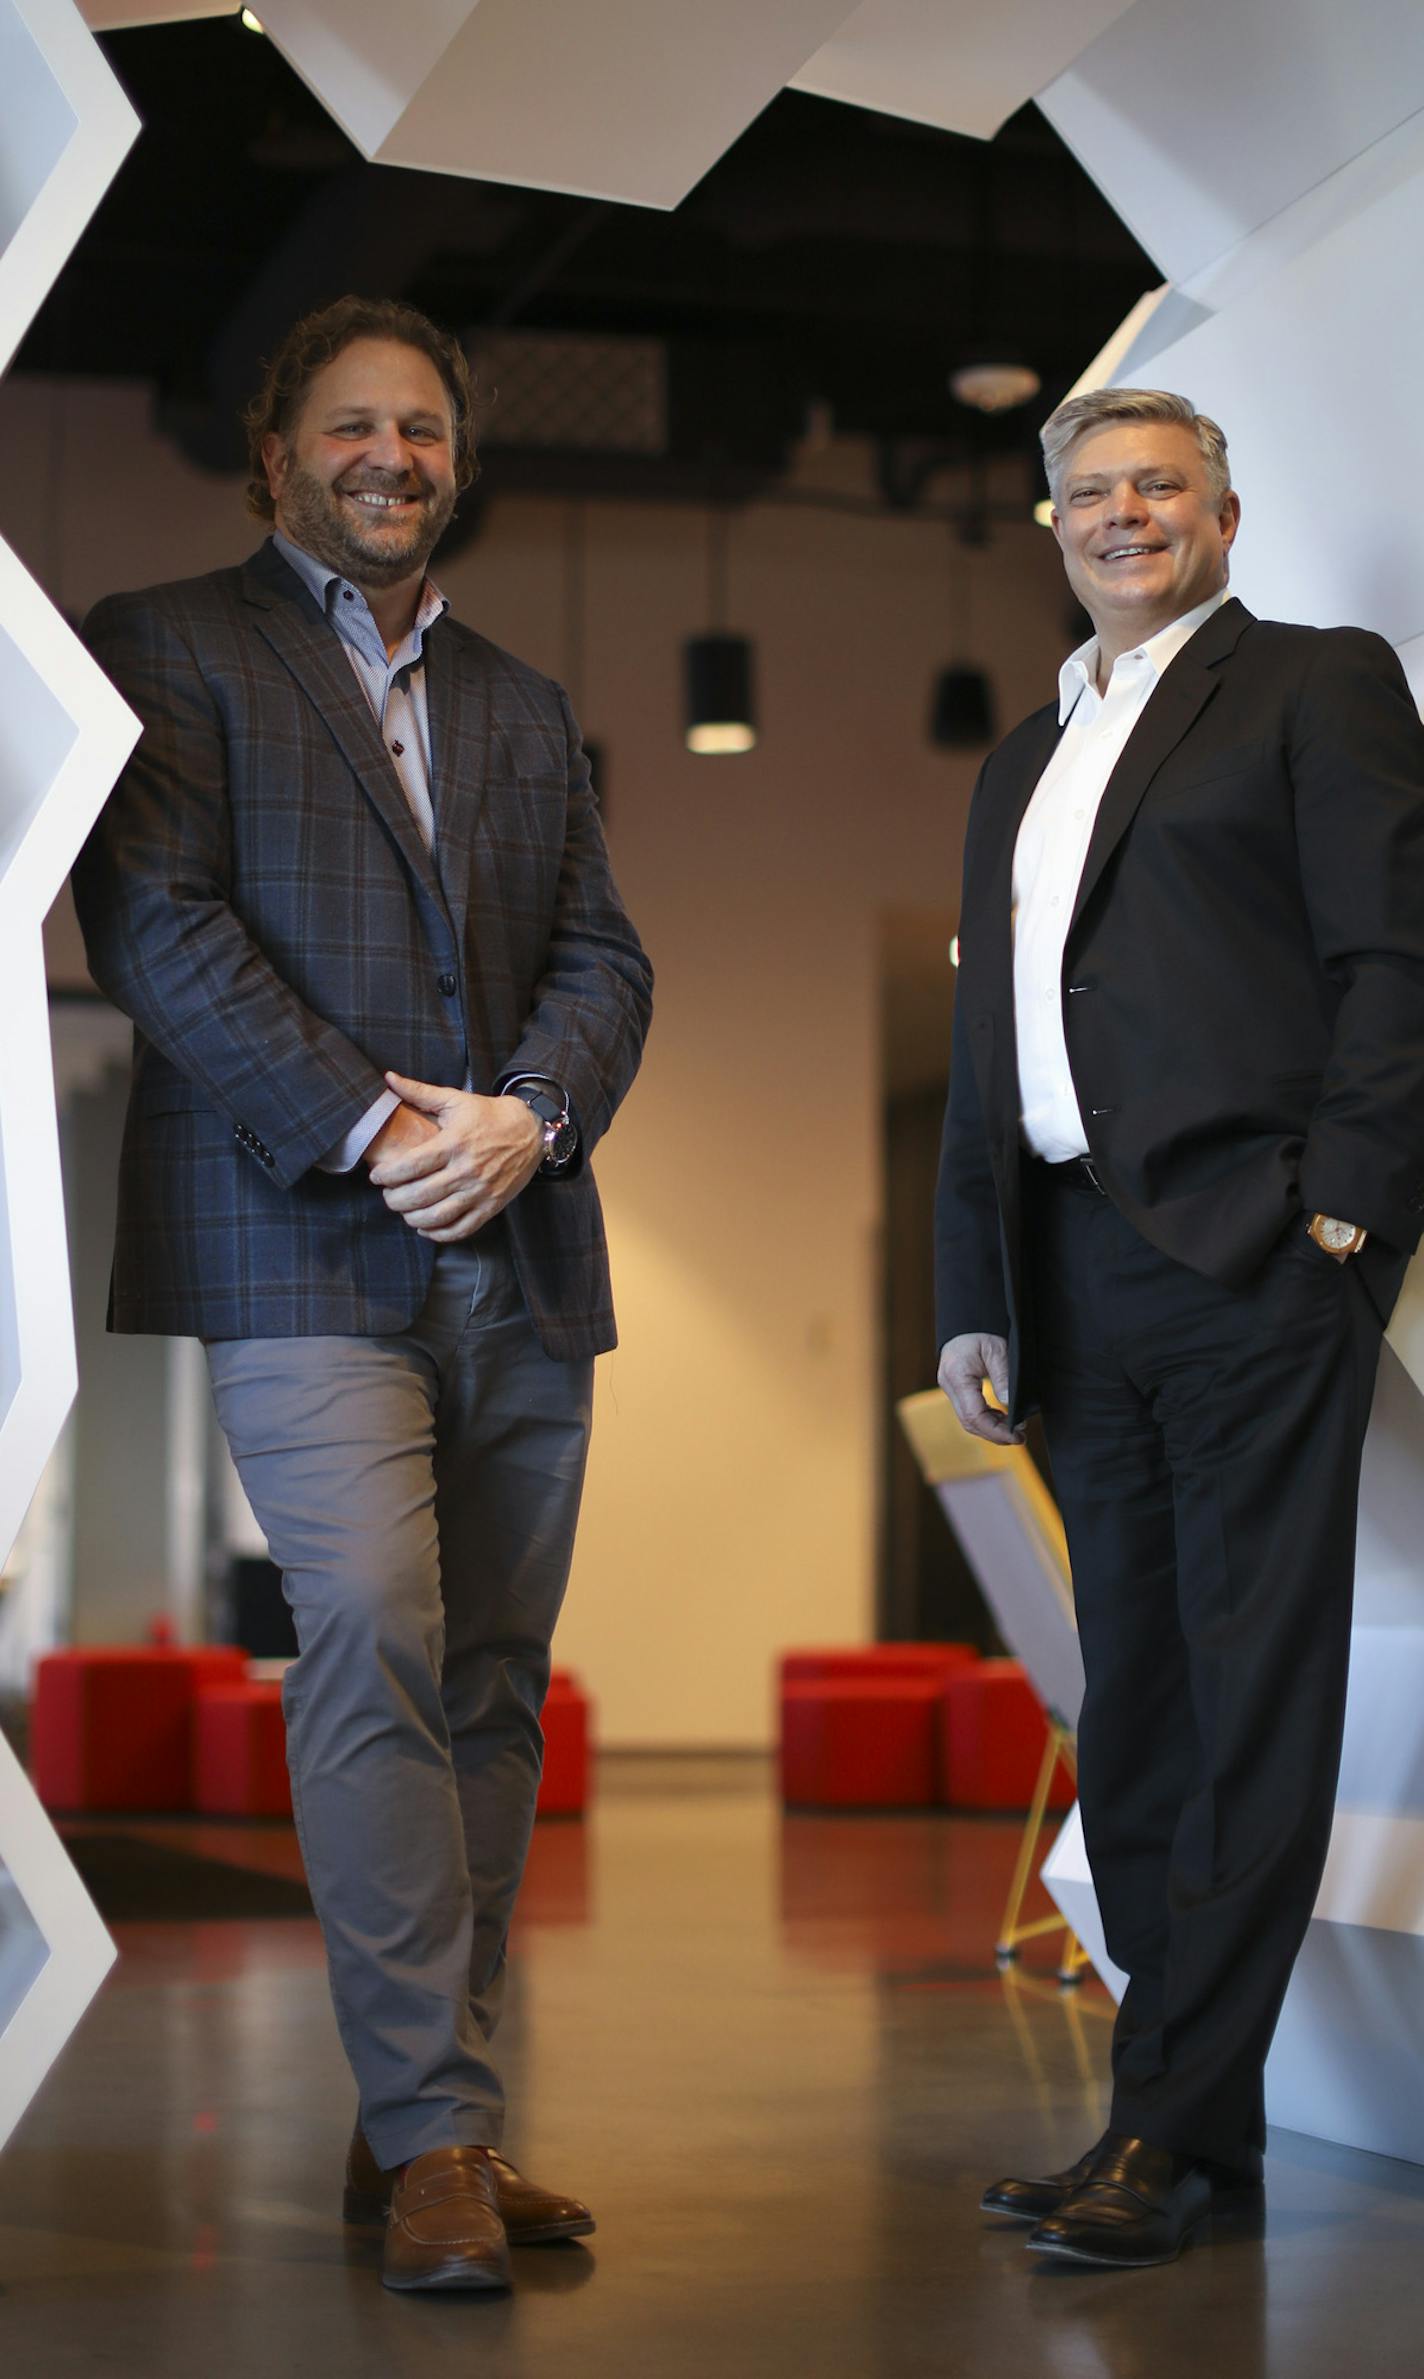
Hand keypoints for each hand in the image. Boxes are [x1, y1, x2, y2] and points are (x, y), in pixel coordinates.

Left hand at [366, 1072, 542, 1240]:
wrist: (531, 1129)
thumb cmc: (489, 1115)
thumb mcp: (455, 1100)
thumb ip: (419, 1092)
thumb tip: (389, 1078)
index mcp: (454, 1143)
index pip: (411, 1166)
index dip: (387, 1175)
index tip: (377, 1177)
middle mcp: (466, 1170)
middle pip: (419, 1195)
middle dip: (395, 1200)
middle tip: (388, 1195)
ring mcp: (480, 1191)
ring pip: (437, 1216)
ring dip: (412, 1218)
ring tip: (404, 1211)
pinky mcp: (492, 1206)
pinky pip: (461, 1228)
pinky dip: (439, 1233)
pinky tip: (426, 1227)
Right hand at [937, 1332, 1025, 1446]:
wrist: (965, 1322)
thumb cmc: (981, 1332)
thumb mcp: (997, 1350)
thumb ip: (1002, 1378)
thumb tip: (1010, 1406)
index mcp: (957, 1377)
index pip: (974, 1415)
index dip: (995, 1430)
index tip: (1016, 1436)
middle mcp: (949, 1386)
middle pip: (969, 1422)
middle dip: (995, 1434)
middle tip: (1020, 1438)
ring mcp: (950, 1389)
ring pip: (968, 1420)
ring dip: (991, 1429)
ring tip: (1014, 1432)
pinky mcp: (955, 1390)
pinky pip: (969, 1411)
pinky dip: (986, 1419)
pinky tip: (1002, 1419)